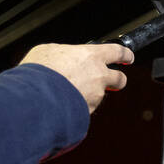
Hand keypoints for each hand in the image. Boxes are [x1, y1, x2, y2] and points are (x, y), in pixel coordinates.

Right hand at [19, 42, 133, 113]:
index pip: (118, 52)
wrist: (35, 97)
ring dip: (89, 95)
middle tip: (110, 81)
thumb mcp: (48, 51)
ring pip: (99, 96)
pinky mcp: (87, 112)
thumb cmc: (38, 71)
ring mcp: (95, 96)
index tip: (128, 57)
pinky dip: (76, 108)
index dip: (125, 55)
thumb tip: (64, 59)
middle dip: (117, 80)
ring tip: (68, 93)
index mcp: (92, 56)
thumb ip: (64, 54)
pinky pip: (84, 109)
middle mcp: (99, 76)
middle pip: (120, 79)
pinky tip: (61, 105)